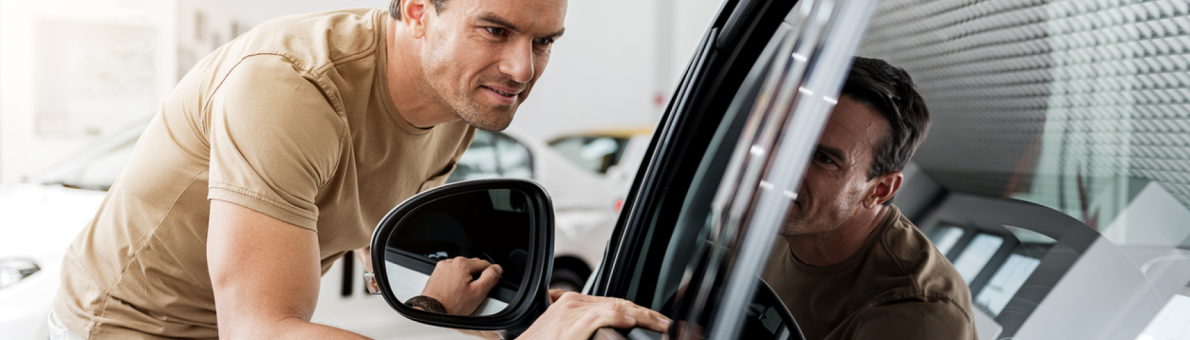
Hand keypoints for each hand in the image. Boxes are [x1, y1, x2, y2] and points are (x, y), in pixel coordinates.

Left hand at [420, 256, 502, 314]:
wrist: (431, 311)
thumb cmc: (451, 304)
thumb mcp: (478, 292)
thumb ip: (490, 278)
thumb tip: (497, 269)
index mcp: (462, 264)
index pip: (485, 263)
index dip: (491, 272)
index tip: (492, 280)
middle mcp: (450, 263)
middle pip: (472, 266)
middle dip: (477, 277)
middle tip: (476, 291)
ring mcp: (442, 268)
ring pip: (461, 270)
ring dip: (466, 278)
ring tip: (464, 294)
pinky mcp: (436, 275)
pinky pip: (451, 274)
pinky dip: (455, 281)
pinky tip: (455, 292)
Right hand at [518, 292, 671, 339]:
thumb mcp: (565, 333)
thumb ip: (585, 326)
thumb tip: (611, 329)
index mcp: (573, 304)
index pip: (614, 302)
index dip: (639, 311)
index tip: (658, 321)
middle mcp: (573, 304)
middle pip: (618, 302)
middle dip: (647, 313)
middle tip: (667, 323)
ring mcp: (571, 313)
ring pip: (615, 307)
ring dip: (642, 316)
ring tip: (660, 324)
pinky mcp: (569, 326)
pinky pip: (598, 317)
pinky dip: (617, 317)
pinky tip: (632, 321)